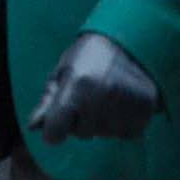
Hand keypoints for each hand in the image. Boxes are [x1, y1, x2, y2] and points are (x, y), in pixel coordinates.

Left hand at [28, 33, 159, 143]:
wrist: (130, 44)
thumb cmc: (87, 57)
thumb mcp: (62, 72)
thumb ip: (48, 101)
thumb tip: (34, 126)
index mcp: (76, 84)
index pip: (56, 130)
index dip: (53, 131)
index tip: (56, 125)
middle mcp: (102, 96)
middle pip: (81, 134)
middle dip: (79, 121)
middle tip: (86, 98)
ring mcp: (126, 104)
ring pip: (104, 135)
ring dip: (101, 123)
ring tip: (105, 98)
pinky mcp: (146, 110)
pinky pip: (126, 134)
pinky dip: (122, 125)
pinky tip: (120, 105)